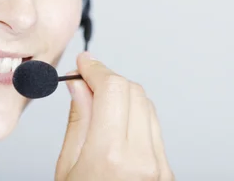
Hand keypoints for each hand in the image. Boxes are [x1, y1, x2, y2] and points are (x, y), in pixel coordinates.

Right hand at [55, 52, 173, 180]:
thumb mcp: (67, 167)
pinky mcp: (166, 169)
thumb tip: (79, 84)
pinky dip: (135, 117)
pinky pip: (154, 128)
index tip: (84, 64)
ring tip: (100, 108)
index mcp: (110, 155)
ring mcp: (158, 164)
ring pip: (147, 105)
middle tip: (86, 82)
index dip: (96, 69)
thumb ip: (77, 121)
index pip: (112, 89)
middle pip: (132, 91)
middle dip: (108, 80)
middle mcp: (141, 157)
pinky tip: (117, 126)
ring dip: (123, 97)